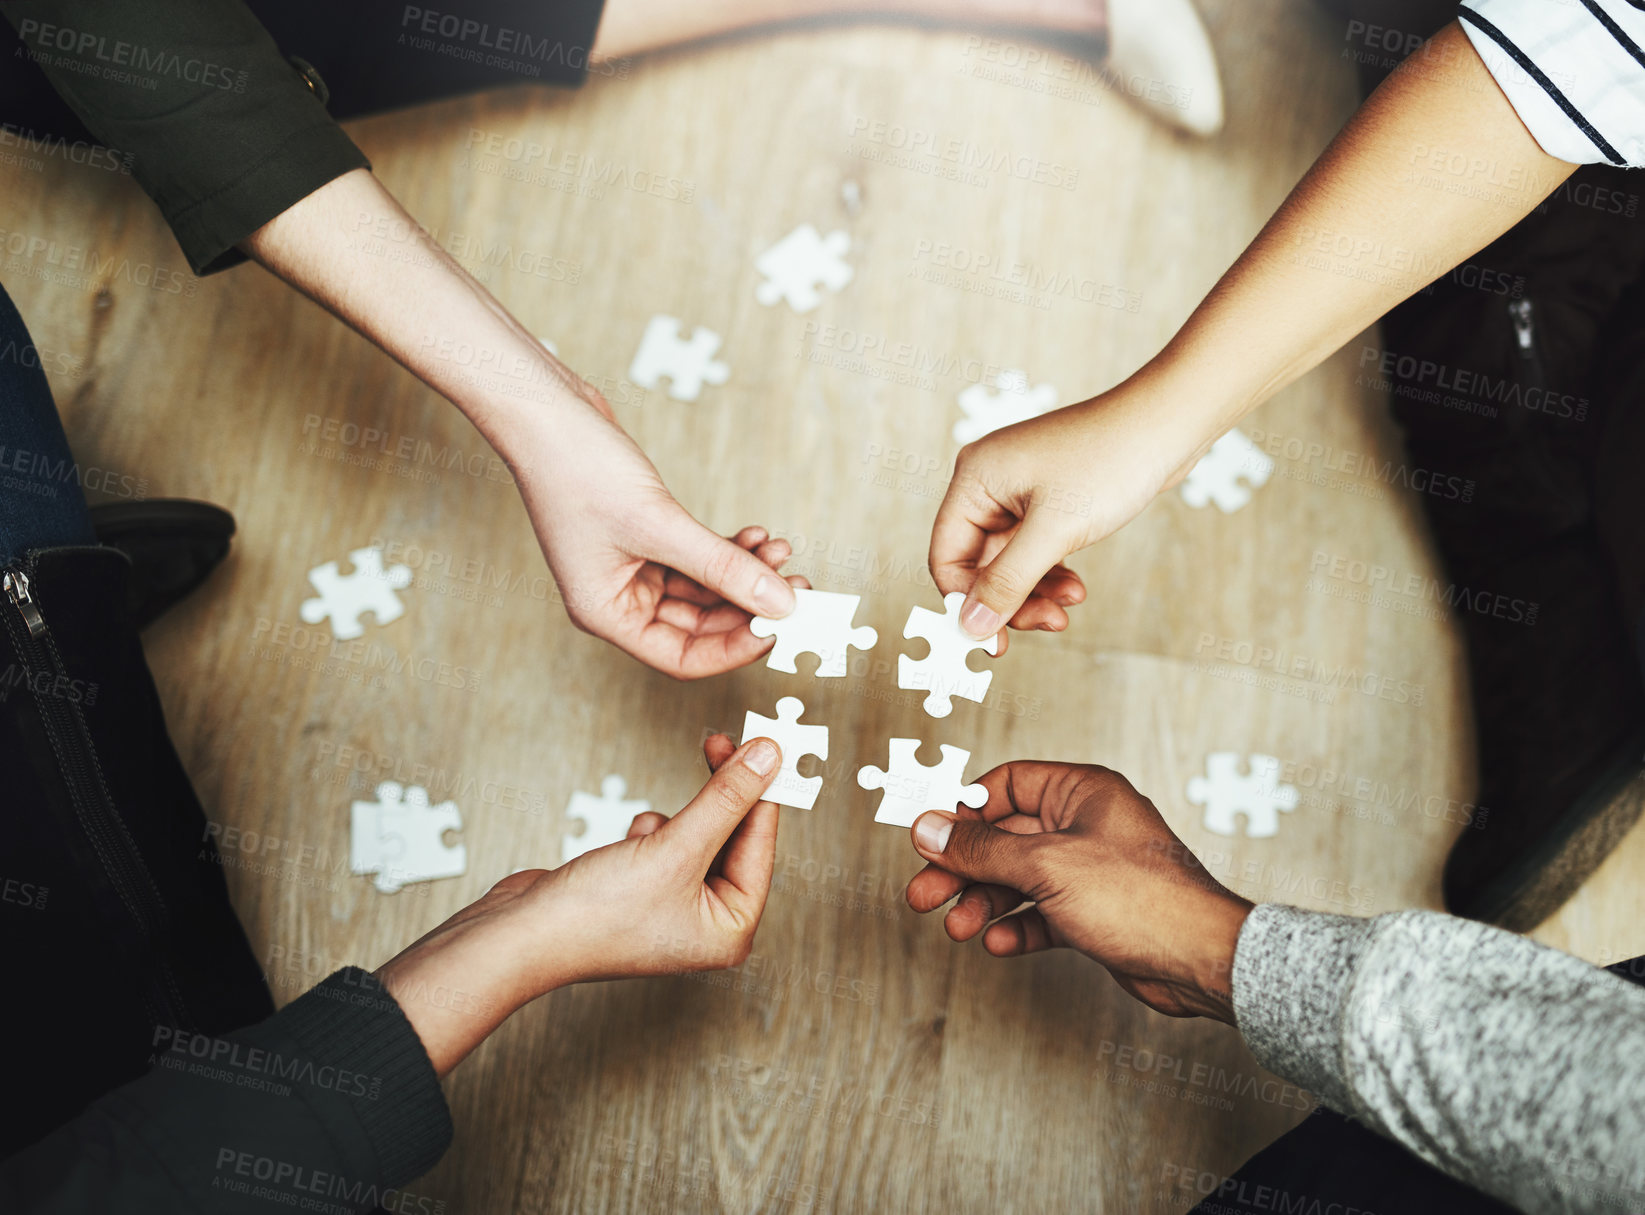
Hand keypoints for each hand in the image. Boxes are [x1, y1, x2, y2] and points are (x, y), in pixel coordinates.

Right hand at [376, 733, 781, 1073]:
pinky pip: (668, 842)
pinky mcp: (644, 888)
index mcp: (731, 929)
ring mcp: (674, 906)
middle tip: (723, 742)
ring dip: (679, 819)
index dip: (763, 789)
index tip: (766, 743)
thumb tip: (767, 758)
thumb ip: (725, 799)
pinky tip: (628, 844)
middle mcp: (708, 923)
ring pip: (699, 834)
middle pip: (733, 836)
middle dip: (721, 796)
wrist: (519, 935)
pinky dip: (651, 833)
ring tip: (651, 831)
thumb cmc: (594, 917)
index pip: (761, 843)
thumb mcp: (674, 848)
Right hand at [502, 389, 804, 678]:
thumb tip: (781, 603)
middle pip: (699, 626)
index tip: (782, 627)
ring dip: (744, 573)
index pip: (682, 657)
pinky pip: (697, 560)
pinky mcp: (645, 538)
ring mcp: (632, 569)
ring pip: (704, 591)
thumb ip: (722, 567)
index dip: (736, 648)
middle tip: (798, 586)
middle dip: (750, 606)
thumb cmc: (578, 468)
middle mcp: (618, 599)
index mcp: (606, 614)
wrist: (546, 410)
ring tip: (779, 549)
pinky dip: (728, 550)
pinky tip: (756, 535)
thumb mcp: (659, 524)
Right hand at [904, 761, 1251, 1020]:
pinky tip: (998, 942)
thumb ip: (982, 849)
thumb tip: (930, 829)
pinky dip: (1017, 926)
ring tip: (958, 927)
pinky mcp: (1093, 912)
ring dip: (984, 902)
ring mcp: (1089, 871)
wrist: (1199, 960)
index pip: (1006, 786)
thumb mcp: (1046, 865)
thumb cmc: (1144, 898)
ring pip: (1018, 879)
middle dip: (963, 868)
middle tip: (924, 894)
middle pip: (1004, 838)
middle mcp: (1085, 826)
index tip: (932, 838)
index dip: (965, 811)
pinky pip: (1041, 913)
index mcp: (1081, 792)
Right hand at [931, 383, 1205, 642]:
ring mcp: (1019, 492)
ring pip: (1010, 563)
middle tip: (1045, 624)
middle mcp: (990, 484)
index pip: (946, 555)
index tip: (993, 640)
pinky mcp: (1048, 500)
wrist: (1166, 425)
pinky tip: (1075, 588)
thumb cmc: (1110, 459)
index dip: (965, 601)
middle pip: (978, 564)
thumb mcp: (1054, 530)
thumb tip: (972, 625)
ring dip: (1036, 592)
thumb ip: (1008, 581)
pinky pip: (1034, 551)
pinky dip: (1051, 574)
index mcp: (975, 479)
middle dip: (1011, 599)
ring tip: (1069, 606)